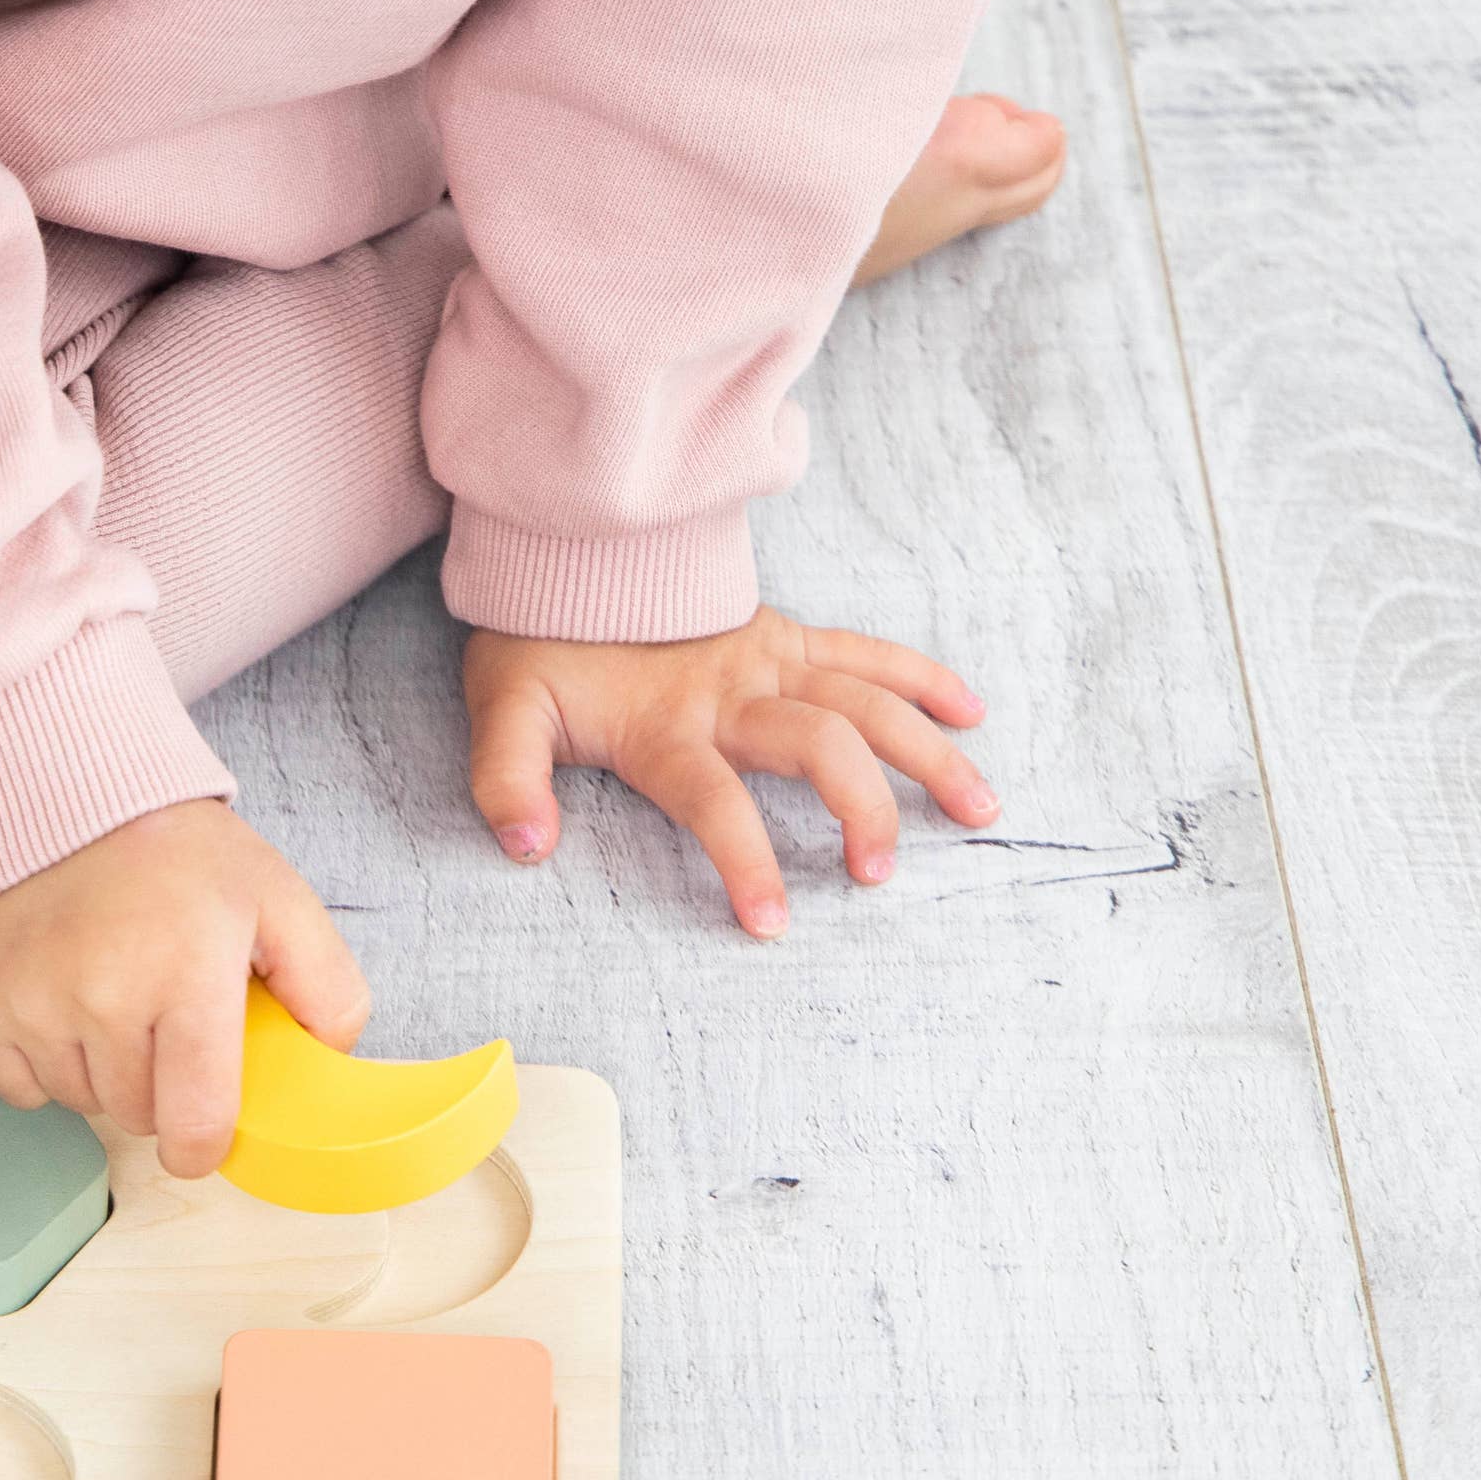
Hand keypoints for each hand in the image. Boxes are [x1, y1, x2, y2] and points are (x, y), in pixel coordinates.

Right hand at [0, 799, 369, 1179]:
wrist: (67, 796)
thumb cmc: (179, 857)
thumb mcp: (279, 901)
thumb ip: (328, 989)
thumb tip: (328, 1067)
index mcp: (188, 973)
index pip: (196, 1119)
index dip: (204, 1146)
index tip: (203, 1136)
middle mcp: (104, 994)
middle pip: (138, 1116)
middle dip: (159, 1089)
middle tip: (163, 1022)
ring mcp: (34, 1001)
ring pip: (80, 1103)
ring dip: (103, 1074)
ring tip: (113, 1002)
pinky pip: (19, 1088)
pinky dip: (44, 1066)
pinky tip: (63, 1009)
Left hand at [462, 609, 998, 934]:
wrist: (561, 556)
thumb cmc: (537, 648)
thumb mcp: (503, 714)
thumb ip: (508, 781)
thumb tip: (528, 847)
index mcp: (665, 725)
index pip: (713, 800)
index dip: (746, 859)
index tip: (773, 923)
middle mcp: (730, 691)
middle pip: (818, 745)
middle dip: (861, 809)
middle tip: (879, 873)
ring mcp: (767, 656)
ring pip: (866, 701)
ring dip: (926, 753)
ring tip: (978, 808)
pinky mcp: (785, 634)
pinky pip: (866, 653)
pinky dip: (922, 679)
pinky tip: (970, 714)